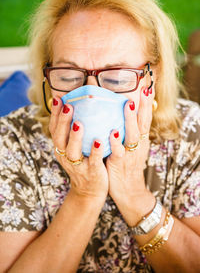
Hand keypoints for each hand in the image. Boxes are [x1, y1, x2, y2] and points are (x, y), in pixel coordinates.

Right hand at [49, 98, 108, 199]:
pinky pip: (93, 161)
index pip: (54, 129)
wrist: (90, 191)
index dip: (55, 114)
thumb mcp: (75, 147)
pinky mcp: (92, 172)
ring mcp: (78, 165)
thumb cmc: (84, 162)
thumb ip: (76, 130)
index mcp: (62, 147)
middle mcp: (66, 155)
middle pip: (60, 138)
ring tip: (79, 123)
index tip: (58, 98)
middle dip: (63, 121)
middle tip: (68, 106)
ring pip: (73, 151)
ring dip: (75, 137)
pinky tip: (99, 142)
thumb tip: (80, 105)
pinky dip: (94, 152)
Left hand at [106, 87, 154, 225]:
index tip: (148, 88)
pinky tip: (113, 132)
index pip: (145, 119)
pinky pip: (118, 152)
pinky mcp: (119, 164)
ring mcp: (129, 154)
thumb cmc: (127, 166)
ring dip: (130, 119)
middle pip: (143, 123)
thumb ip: (128, 132)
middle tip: (145, 90)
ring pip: (132, 135)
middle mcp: (137, 145)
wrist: (129, 192)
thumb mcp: (131, 148)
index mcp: (140, 140)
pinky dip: (116, 142)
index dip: (147, 104)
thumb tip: (122, 115)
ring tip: (129, 104)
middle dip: (144, 106)